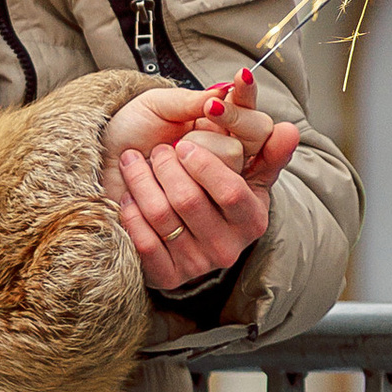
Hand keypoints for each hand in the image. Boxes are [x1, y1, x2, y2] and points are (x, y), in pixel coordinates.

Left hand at [103, 65, 300, 297]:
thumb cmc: (159, 141)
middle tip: (160, 150)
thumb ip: (234, 116)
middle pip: (191, 200)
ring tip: (136, 163)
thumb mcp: (195, 118)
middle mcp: (235, 238)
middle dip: (165, 166)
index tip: (187, 136)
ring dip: (142, 179)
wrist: (111, 169)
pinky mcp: (171, 275)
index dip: (206, 161)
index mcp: (253, 205)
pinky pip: (144, 239)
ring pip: (164, 213)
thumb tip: (280, 119)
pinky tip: (127, 195)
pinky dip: (129, 208)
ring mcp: (204, 260)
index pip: (234, 189)